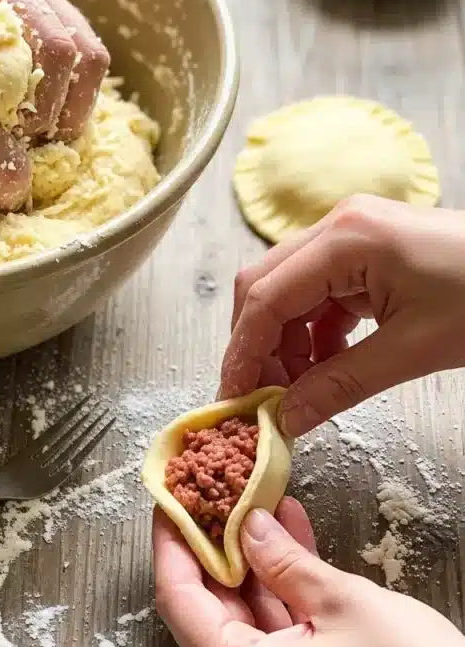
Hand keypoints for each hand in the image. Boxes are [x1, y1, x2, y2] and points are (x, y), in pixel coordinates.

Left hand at [0, 0, 109, 142]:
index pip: (56, 44)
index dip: (48, 99)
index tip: (18, 136)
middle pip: (85, 52)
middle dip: (69, 108)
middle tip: (34, 147)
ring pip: (84, 50)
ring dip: (72, 99)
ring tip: (38, 137)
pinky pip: (66, 46)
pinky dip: (61, 85)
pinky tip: (30, 113)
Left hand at [153, 498, 464, 646]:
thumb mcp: (339, 599)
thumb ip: (282, 560)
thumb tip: (249, 526)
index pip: (179, 599)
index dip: (172, 545)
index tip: (170, 502)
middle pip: (206, 612)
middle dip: (214, 551)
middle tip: (214, 499)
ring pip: (243, 623)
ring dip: (252, 567)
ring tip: (258, 508)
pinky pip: (272, 641)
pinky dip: (278, 595)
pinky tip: (289, 544)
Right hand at [220, 195, 464, 436]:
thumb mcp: (413, 349)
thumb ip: (340, 384)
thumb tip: (286, 419)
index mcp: (347, 239)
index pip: (265, 297)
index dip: (242, 353)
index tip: (234, 400)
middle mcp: (339, 227)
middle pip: (265, 288)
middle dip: (257, 347)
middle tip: (263, 400)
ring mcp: (352, 237)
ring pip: (288, 293)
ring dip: (285, 344)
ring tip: (300, 392)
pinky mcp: (366, 253)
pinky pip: (319, 295)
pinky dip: (313, 335)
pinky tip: (327, 367)